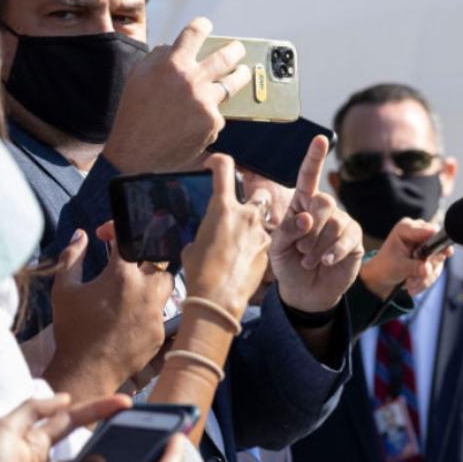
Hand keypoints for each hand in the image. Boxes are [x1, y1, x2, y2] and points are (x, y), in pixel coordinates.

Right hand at [45, 227, 173, 399]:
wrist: (86, 370)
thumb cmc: (71, 329)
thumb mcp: (64, 290)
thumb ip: (72, 257)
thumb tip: (81, 235)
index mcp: (121, 276)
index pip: (127, 237)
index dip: (116, 230)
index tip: (106, 236)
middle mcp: (145, 291)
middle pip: (156, 259)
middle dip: (140, 258)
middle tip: (123, 268)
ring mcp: (157, 312)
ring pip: (165, 284)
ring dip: (150, 283)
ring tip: (129, 293)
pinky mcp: (161, 331)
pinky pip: (162, 311)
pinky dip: (148, 310)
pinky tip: (129, 319)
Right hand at [103, 17, 249, 173]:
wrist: (137, 154)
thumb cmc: (134, 114)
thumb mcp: (137, 77)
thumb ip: (158, 58)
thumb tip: (174, 46)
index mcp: (171, 64)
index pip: (194, 34)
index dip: (202, 26)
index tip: (207, 25)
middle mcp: (192, 80)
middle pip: (225, 56)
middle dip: (235, 50)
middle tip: (239, 48)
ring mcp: (205, 101)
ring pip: (232, 83)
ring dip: (241, 75)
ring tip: (243, 72)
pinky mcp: (213, 121)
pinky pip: (219, 110)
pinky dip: (212, 111)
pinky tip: (202, 117)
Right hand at [181, 154, 272, 319]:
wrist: (219, 300)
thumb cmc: (200, 273)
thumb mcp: (193, 246)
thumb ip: (204, 232)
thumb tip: (207, 236)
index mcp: (222, 208)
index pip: (224, 168)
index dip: (218, 161)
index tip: (214, 164)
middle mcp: (246, 215)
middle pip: (258, 193)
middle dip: (252, 199)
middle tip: (241, 211)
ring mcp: (261, 232)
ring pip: (264, 219)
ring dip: (255, 226)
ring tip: (241, 243)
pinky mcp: (269, 249)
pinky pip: (264, 240)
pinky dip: (256, 245)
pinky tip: (244, 261)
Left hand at [269, 136, 363, 311]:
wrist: (306, 292)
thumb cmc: (288, 265)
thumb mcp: (276, 247)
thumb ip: (286, 229)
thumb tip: (306, 218)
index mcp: (301, 205)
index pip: (308, 177)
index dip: (314, 158)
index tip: (320, 138)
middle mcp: (324, 210)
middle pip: (323, 201)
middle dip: (311, 226)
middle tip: (301, 248)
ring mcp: (342, 223)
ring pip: (334, 223)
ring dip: (318, 246)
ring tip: (309, 261)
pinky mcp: (354, 239)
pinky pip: (346, 239)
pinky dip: (333, 252)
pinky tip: (324, 262)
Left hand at [357, 218, 451, 298]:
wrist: (383, 276)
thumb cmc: (385, 266)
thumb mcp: (398, 267)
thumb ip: (415, 267)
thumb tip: (428, 269)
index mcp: (407, 228)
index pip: (429, 231)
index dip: (436, 243)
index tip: (439, 255)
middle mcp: (419, 232)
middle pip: (438, 246)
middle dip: (428, 266)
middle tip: (412, 281)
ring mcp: (427, 243)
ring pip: (439, 260)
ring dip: (427, 276)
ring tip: (410, 285)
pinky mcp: (431, 255)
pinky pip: (437, 267)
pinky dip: (427, 278)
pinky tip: (414, 284)